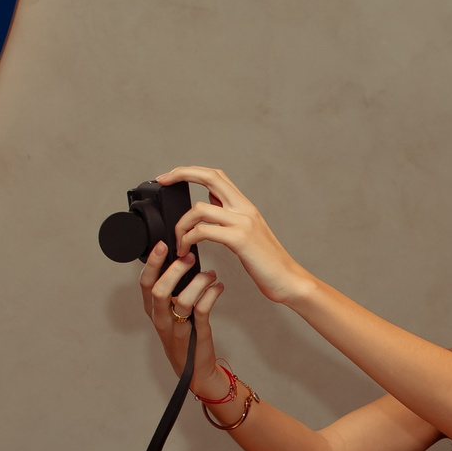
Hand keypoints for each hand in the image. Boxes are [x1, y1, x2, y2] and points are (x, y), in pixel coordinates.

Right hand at [137, 242, 228, 398]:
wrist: (196, 371)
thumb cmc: (185, 336)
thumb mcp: (172, 312)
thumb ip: (174, 290)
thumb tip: (184, 260)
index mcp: (152, 310)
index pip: (145, 283)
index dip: (152, 263)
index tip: (162, 245)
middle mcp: (160, 319)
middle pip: (159, 289)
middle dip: (175, 270)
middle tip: (190, 257)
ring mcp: (176, 329)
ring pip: (182, 300)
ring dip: (199, 282)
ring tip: (211, 275)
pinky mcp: (195, 335)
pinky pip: (201, 310)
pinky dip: (211, 295)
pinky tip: (218, 287)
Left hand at [159, 165, 312, 305]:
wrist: (289, 280)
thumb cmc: (268, 263)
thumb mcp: (247, 232)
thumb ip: (228, 215)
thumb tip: (209, 201)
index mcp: (245, 206)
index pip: (216, 175)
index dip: (191, 171)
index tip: (169, 176)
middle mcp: (245, 209)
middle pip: (210, 177)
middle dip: (181, 174)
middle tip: (162, 180)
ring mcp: (243, 222)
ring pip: (199, 208)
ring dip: (180, 224)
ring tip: (178, 242)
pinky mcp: (239, 239)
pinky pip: (204, 231)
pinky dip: (188, 239)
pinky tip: (186, 250)